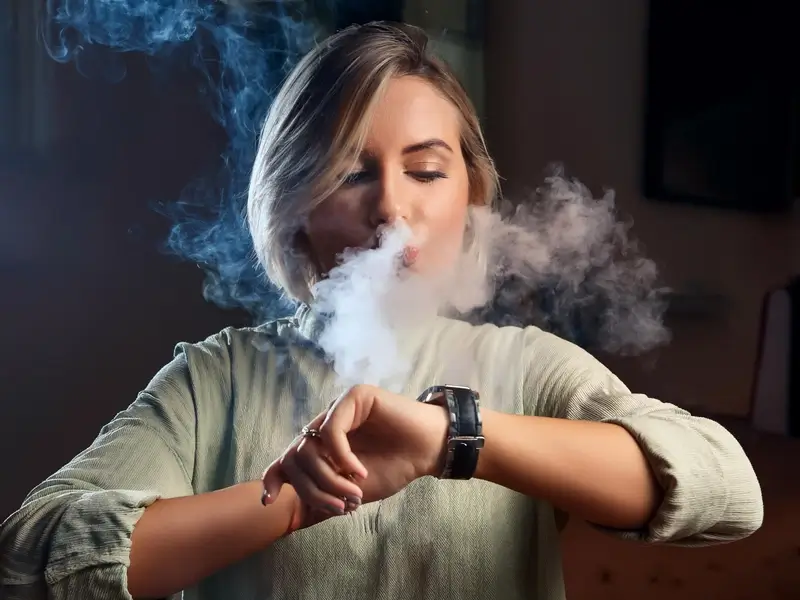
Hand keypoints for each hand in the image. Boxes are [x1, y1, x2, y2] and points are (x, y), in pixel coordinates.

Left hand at [262, 384, 448, 516]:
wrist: (430, 450)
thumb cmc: (396, 466)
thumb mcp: (353, 490)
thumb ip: (326, 495)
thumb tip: (295, 517)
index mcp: (323, 444)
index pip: (287, 457)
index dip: (273, 477)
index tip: (269, 502)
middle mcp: (326, 423)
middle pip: (294, 457)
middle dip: (313, 490)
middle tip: (340, 507)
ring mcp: (338, 408)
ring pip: (309, 446)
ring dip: (329, 479)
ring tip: (354, 495)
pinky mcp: (354, 397)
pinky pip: (331, 431)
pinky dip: (341, 458)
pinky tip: (359, 472)